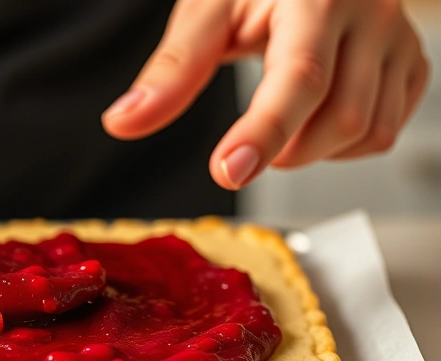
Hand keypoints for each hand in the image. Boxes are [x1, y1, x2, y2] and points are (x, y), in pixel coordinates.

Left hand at [102, 0, 429, 189]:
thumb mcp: (206, 12)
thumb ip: (171, 71)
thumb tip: (124, 121)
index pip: (300, 78)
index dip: (264, 133)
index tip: (228, 172)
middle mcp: (371, 15)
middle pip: (339, 118)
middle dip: (282, 151)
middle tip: (242, 146)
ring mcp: (397, 41)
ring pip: (367, 133)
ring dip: (313, 153)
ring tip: (277, 124)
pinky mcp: (410, 63)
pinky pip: (384, 131)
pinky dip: (342, 146)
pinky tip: (311, 121)